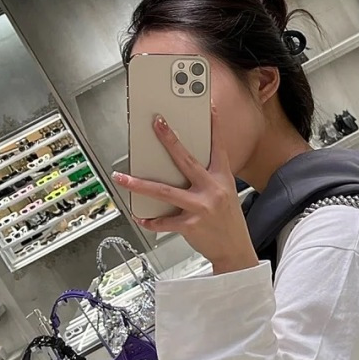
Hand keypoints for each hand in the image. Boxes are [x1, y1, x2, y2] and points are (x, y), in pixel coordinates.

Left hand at [112, 107, 257, 274]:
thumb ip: (206, 179)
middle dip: (169, 140)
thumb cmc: (227, 222)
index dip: (214, 127)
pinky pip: (164, 221)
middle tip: (156, 124)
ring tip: (123, 177)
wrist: (236, 251)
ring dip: (140, 184)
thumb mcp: (225, 194)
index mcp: (223, 179)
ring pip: (165, 191)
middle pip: (186, 160)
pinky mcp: (190, 225)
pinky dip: (150, 219)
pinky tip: (139, 215)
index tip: (208, 108)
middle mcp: (213, 190)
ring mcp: (201, 207)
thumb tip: (179, 166)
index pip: (219, 147)